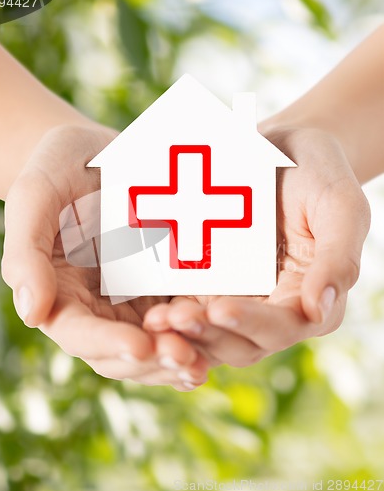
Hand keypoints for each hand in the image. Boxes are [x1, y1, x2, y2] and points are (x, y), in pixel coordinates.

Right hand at [1, 124, 208, 390]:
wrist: (97, 153)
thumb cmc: (59, 170)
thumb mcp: (35, 197)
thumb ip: (27, 253)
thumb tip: (32, 313)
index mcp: (62, 294)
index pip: (79, 333)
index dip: (107, 343)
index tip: (139, 345)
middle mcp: (99, 307)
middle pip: (121, 353)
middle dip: (152, 360)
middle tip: (186, 358)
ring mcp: (134, 299)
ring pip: (155, 345)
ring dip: (178, 357)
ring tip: (204, 360)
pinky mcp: (165, 286)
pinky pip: (182, 318)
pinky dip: (199, 335)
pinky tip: (222, 337)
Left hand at [143, 127, 370, 368]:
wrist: (280, 148)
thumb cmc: (318, 173)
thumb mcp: (340, 206)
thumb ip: (337, 258)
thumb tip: (318, 311)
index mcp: (309, 297)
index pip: (284, 326)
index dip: (253, 324)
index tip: (220, 309)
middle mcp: (273, 307)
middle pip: (242, 341)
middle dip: (208, 335)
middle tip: (175, 319)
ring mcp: (238, 297)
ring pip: (211, 333)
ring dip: (184, 334)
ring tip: (156, 320)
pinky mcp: (211, 283)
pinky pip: (190, 306)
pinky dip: (172, 315)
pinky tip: (149, 309)